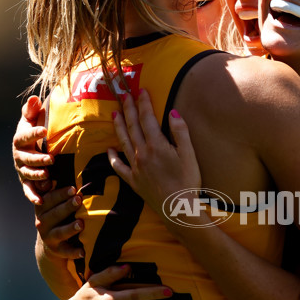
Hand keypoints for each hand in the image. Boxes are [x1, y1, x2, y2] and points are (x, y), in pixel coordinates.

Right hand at [12, 96, 52, 203]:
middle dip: (38, 159)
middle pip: (27, 158)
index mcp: (20, 140)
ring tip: (48, 176)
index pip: (24, 136)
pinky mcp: (27, 183)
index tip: (44, 130)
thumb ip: (32, 111)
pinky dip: (33, 196)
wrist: (30, 150)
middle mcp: (19, 156)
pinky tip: (40, 201)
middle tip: (51, 159)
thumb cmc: (34, 133)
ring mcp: (22, 170)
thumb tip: (35, 99)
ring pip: (28, 174)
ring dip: (37, 175)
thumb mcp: (32, 121)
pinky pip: (29, 190)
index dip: (33, 133)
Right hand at [34, 185, 84, 259]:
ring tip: (81, 224)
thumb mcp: (54, 205)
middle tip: (78, 200)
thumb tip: (68, 169)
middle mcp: (42, 223)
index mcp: (42, 208)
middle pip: (55, 214)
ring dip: (71, 228)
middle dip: (67, 207)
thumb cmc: (57, 218)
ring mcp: (49, 237)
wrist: (49, 246)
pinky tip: (83, 251)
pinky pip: (66, 252)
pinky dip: (74, 252)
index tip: (73, 188)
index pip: (50, 199)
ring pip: (60, 232)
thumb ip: (59, 192)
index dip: (61, 193)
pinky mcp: (56, 251)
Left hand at [108, 90, 201, 222]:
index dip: (144, 103)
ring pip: (123, 142)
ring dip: (118, 126)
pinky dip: (113, 157)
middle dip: (128, 109)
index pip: (147, 118)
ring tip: (114, 114)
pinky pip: (118, 166)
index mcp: (157, 145)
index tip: (142, 91)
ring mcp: (135, 167)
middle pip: (133, 126)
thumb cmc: (188, 181)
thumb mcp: (189, 155)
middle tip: (124, 96)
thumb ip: (180, 132)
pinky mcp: (133, 180)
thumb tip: (172, 112)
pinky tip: (109, 149)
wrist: (178, 208)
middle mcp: (142, 153)